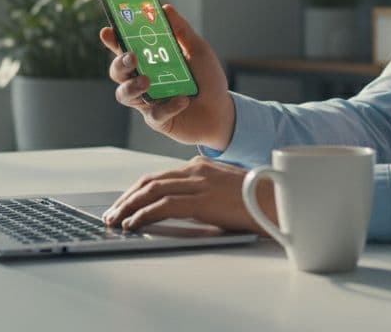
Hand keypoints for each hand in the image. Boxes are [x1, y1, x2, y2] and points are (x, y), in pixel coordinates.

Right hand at [99, 4, 235, 149]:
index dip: (113, 40)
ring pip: (124, 95)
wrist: (222, 111)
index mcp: (149, 60)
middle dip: (119, 63)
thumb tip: (165, 8)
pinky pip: (154, 113)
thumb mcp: (198, 50)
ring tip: (147, 81)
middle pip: (117, 71)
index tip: (108, 31)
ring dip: (132, 86)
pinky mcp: (157, 119)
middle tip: (131, 57)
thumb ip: (181, 31)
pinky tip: (183, 100)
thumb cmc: (207, 78)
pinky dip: (168, 106)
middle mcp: (142, 79)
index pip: (125, 47)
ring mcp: (147, 100)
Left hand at [102, 156, 276, 232]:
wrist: (277, 201)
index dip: (137, 190)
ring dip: (129, 207)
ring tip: (116, 221)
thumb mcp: (224, 189)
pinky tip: (134, 225)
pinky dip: (143, 215)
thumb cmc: (255, 200)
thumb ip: (202, 192)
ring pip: (151, 191)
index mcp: (200, 165)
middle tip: (112, 213)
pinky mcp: (201, 200)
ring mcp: (198, 183)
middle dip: (127, 198)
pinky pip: (163, 206)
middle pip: (150, 181)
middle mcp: (195, 170)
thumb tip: (181, 207)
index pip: (159, 176)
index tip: (124, 203)